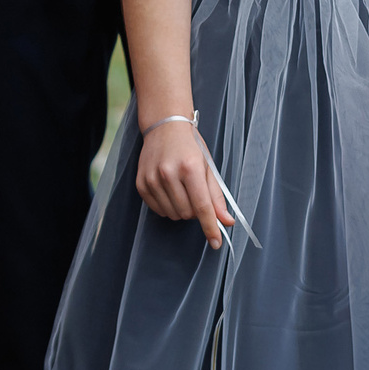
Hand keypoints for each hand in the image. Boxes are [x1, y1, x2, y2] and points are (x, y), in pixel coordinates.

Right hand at [135, 115, 234, 249]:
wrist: (164, 127)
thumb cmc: (190, 146)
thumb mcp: (208, 167)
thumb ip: (216, 197)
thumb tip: (227, 221)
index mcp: (190, 168)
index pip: (202, 207)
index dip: (210, 227)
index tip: (216, 243)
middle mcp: (169, 173)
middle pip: (187, 214)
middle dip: (195, 211)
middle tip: (194, 193)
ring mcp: (152, 179)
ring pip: (173, 214)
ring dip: (181, 209)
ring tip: (181, 189)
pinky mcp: (141, 184)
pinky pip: (158, 210)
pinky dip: (167, 206)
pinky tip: (169, 190)